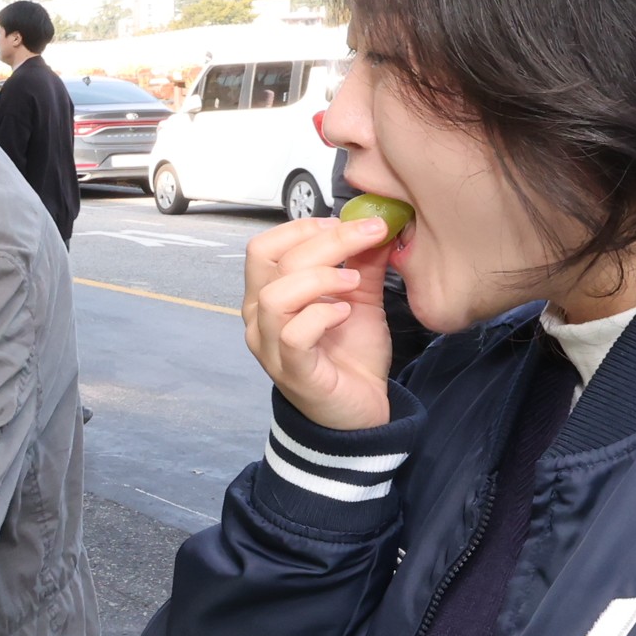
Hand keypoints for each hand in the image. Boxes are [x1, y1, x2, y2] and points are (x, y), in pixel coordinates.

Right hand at [241, 212, 397, 429]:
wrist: (359, 411)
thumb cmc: (350, 356)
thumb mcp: (360, 299)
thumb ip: (363, 264)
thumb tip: (377, 224)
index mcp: (268, 295)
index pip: (264, 246)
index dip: (304, 227)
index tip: (348, 224)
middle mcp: (259, 318)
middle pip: (271, 260)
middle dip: (326, 240)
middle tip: (369, 235)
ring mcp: (270, 346)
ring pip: (276, 295)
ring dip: (321, 278)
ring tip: (355, 283)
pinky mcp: (291, 370)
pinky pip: (294, 334)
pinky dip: (322, 315)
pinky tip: (346, 314)